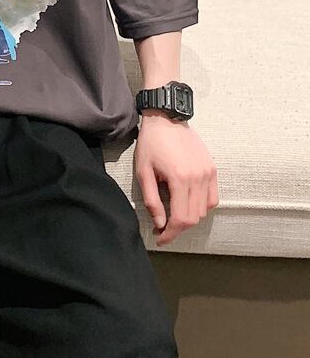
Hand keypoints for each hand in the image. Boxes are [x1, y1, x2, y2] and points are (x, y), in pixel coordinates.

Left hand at [133, 112, 218, 245]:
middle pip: (193, 217)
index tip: (160, 238)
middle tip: (163, 227)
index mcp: (180, 179)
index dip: (170, 233)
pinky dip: (202, 207)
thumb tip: (159, 223)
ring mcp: (208, 174)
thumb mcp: (143, 171)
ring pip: (204, 210)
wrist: (165, 119)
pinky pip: (212, 198)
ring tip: (173, 215)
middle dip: (177, 227)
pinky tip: (187, 203)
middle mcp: (198, 178)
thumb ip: (152, 200)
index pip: (180, 219)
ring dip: (189, 218)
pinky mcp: (212, 169)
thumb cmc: (151, 144)